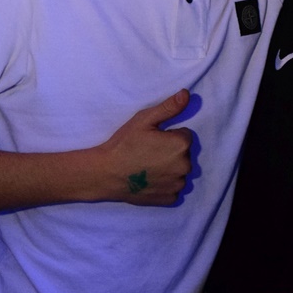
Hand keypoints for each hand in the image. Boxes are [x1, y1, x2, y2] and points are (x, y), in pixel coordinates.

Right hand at [99, 89, 192, 204]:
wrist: (106, 173)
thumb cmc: (124, 144)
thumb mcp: (144, 120)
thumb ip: (169, 107)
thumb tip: (186, 94)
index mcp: (181, 144)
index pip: (184, 135)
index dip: (168, 135)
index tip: (153, 139)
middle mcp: (185, 165)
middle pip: (184, 154)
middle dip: (171, 151)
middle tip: (148, 152)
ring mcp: (178, 184)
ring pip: (180, 171)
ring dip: (170, 168)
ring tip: (148, 166)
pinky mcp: (170, 198)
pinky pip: (174, 187)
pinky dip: (165, 184)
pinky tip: (150, 179)